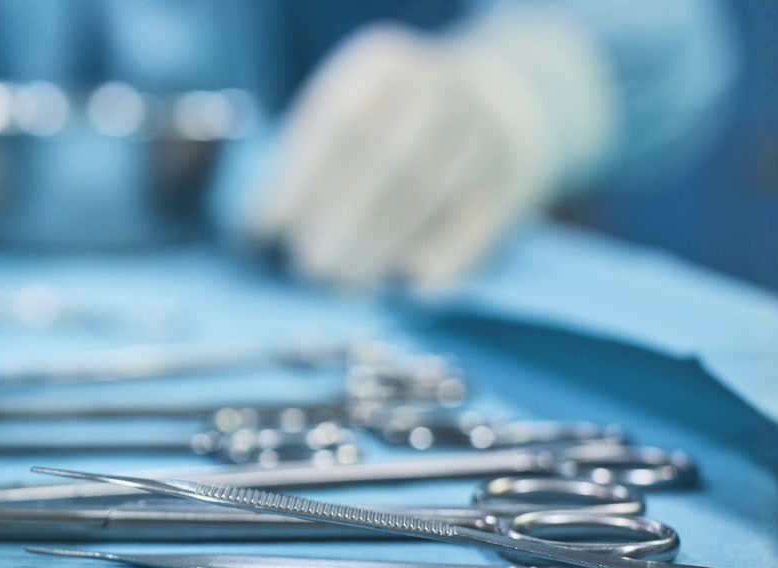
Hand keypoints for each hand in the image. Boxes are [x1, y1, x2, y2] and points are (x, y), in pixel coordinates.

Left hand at [249, 12, 611, 292]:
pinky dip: (445, 260)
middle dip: (341, 221)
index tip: (263, 230)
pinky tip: (412, 290)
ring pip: (428, 193)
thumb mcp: (356, 108)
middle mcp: (436, 88)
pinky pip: (478, 222)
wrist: (508, 97)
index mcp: (381, 67)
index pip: (336, 125)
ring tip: (345, 285)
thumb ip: (313, 160)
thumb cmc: (397, 121)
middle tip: (309, 269)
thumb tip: (263, 234)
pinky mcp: (514, 176)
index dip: (297, 181)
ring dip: (381, 247)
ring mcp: (482, 130)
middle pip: (385, 160)